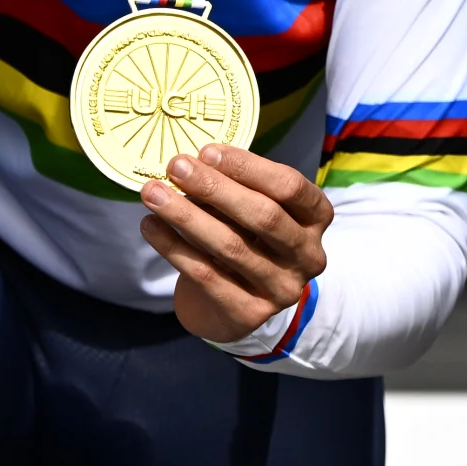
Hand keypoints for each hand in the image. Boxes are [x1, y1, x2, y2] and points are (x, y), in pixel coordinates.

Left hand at [139, 145, 330, 344]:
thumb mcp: (248, 209)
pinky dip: (173, 247)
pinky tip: (150, 226)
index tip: (206, 152)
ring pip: (231, 247)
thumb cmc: (243, 239)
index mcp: (316, 218)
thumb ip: (232, 187)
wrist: (232, 306)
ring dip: (186, 216)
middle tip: (175, 167)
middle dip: (215, 188)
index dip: (248, 167)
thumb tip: (192, 164)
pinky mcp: (250, 313)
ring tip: (152, 193)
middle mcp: (308, 255)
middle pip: (263, 215)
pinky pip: (205, 275)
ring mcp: (282, 289)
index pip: (289, 186)